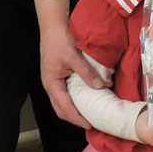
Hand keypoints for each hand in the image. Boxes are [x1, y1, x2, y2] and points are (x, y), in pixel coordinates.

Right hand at [35, 0, 106, 127]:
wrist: (53, 26)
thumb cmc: (60, 41)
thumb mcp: (74, 57)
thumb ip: (87, 72)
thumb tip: (101, 86)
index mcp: (51, 84)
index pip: (64, 108)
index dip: (77, 118)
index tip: (90, 125)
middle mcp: (51, 85)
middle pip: (62, 109)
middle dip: (75, 117)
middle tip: (91, 122)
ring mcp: (55, 80)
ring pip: (64, 101)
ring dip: (76, 108)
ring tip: (91, 113)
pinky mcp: (60, 74)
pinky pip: (67, 91)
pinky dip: (77, 97)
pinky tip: (88, 96)